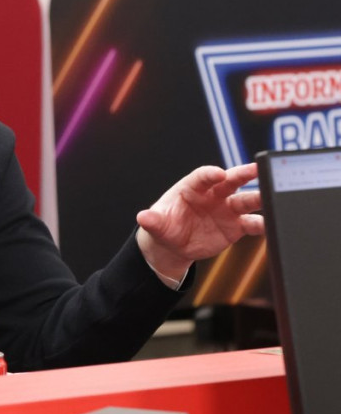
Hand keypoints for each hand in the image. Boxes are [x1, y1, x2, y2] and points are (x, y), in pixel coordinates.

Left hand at [136, 163, 263, 282]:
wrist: (174, 246)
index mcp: (192, 187)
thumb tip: (143, 217)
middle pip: (230, 180)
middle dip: (243, 174)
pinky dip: (261, 224)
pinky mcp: (236, 226)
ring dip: (259, 198)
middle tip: (257, 168)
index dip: (211, 174)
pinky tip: (270, 224)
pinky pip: (251, 223)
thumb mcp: (156, 225)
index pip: (202, 176)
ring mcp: (226, 209)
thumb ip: (153, 220)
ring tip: (271, 197)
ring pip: (246, 200)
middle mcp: (213, 195)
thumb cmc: (165, 226)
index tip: (219, 174)